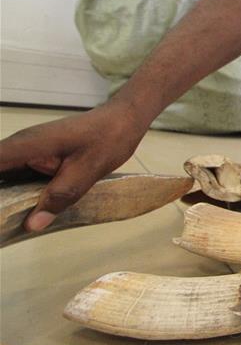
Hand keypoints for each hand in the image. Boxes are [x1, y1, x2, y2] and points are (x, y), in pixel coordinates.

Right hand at [0, 104, 143, 231]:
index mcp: (27, 145)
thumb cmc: (108, 139)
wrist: (124, 119)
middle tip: (3, 222)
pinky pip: (16, 173)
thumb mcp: (87, 170)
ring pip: (2, 174)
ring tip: (7, 221)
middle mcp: (21, 145)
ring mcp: (27, 149)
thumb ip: (59, 196)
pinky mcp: (36, 154)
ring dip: (3, 196)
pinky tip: (19, 211)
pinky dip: (12, 190)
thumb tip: (31, 225)